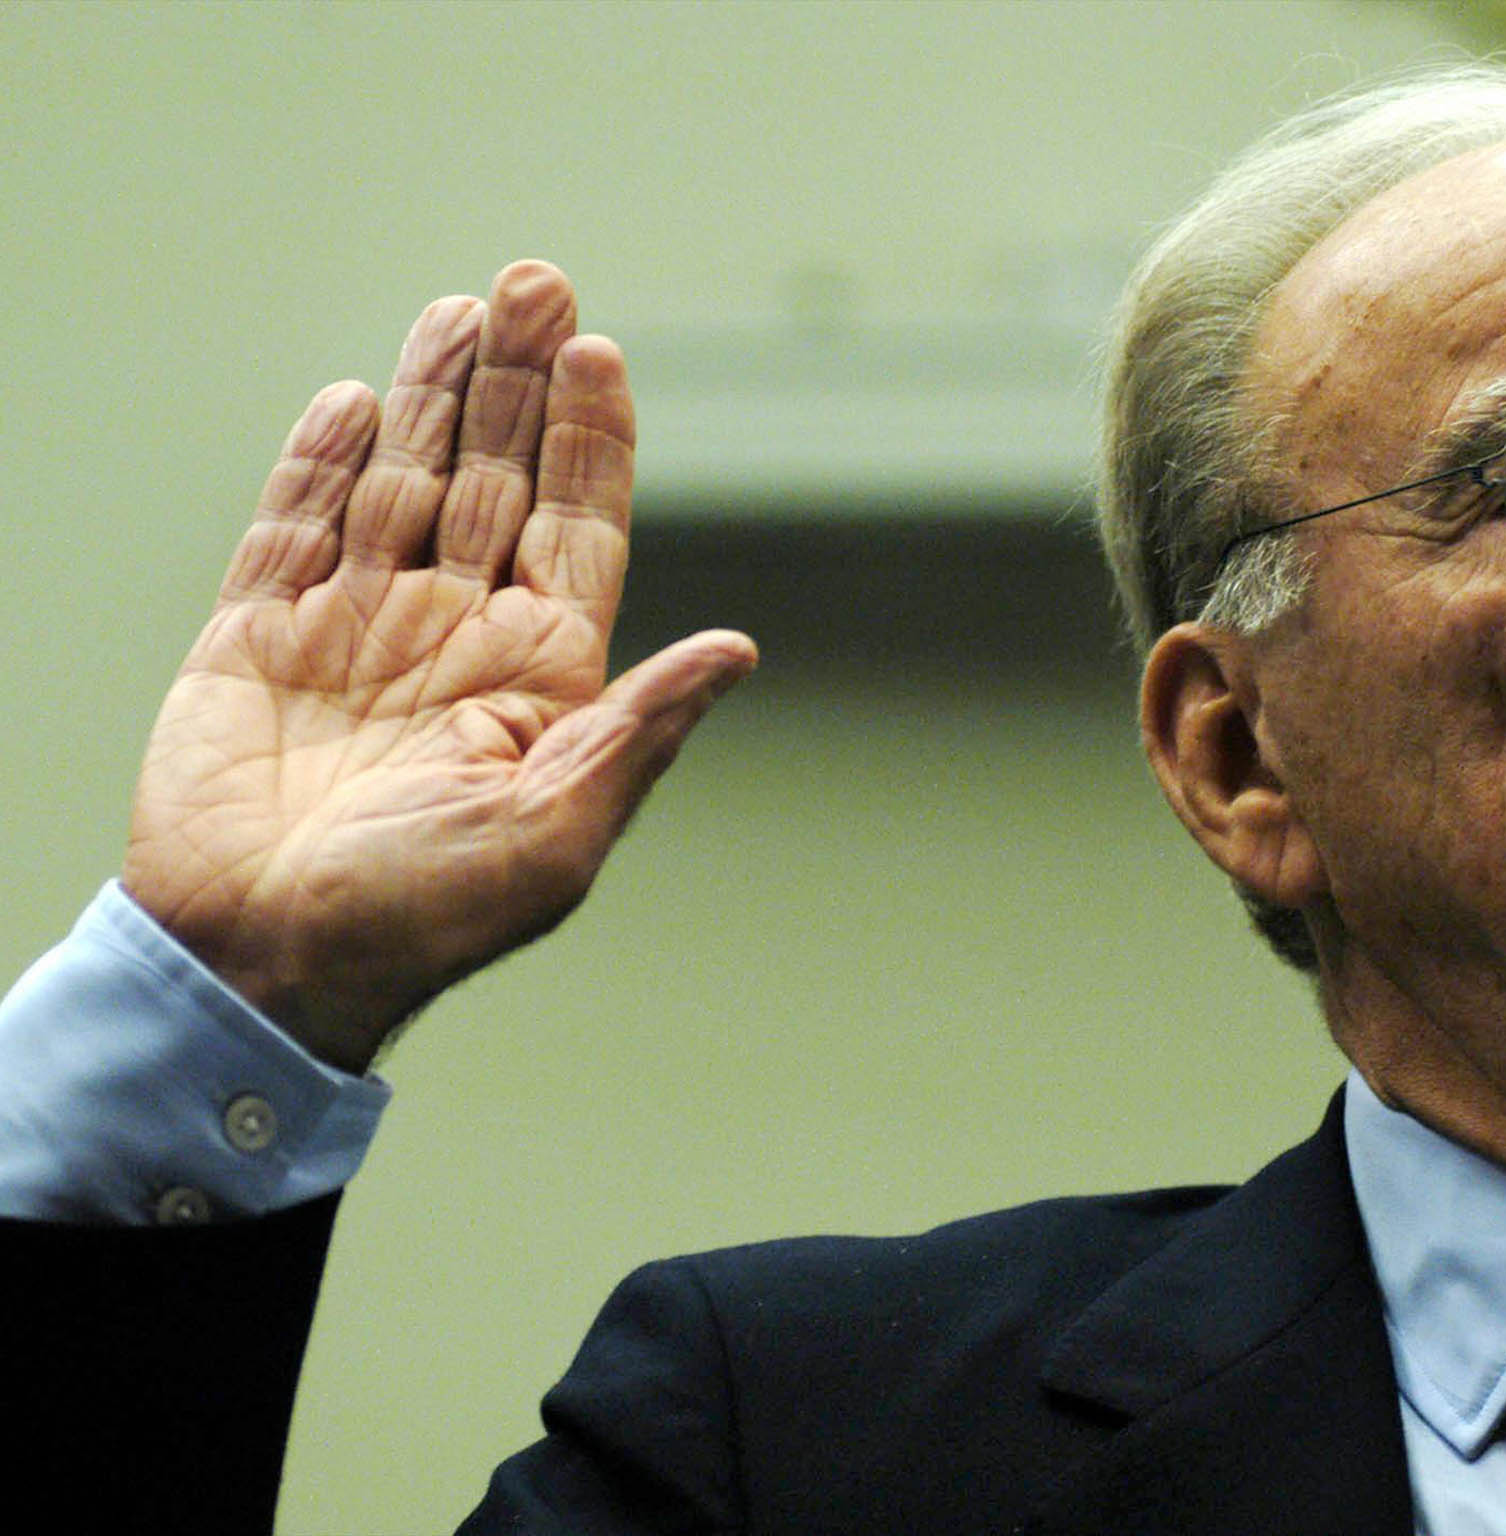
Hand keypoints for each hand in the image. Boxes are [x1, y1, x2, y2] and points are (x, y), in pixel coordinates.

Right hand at [123, 261, 755, 1071]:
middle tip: (534, 280)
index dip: (589, 440)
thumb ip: (639, 728)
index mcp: (537, 679)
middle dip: (515, 383)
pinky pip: (292, 529)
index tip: (598, 351)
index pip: (576, 529)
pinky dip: (319, 463)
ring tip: (461, 307)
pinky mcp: (259, 638)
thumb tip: (741, 649)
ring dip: (429, 394)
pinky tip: (352, 398)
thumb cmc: (420, 923)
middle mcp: (455, 638)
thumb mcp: (556, 832)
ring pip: (400, 482)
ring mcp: (357, 630)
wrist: (258, 971)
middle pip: (494, 479)